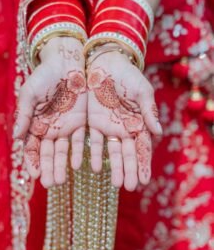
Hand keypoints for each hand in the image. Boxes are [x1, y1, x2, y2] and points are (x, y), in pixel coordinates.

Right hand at [14, 37, 86, 186]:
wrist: (67, 62)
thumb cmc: (44, 76)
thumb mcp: (30, 94)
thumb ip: (25, 115)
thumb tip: (17, 137)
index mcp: (35, 124)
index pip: (31, 147)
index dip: (32, 161)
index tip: (34, 175)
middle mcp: (49, 129)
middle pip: (47, 153)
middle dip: (48, 169)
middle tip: (50, 184)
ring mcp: (65, 127)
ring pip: (62, 151)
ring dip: (61, 166)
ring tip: (61, 181)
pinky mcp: (81, 122)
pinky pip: (79, 141)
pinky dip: (78, 153)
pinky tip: (78, 165)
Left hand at [87, 48, 162, 190]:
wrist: (104, 62)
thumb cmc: (127, 75)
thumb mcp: (141, 90)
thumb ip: (148, 110)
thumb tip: (158, 132)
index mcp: (137, 122)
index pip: (142, 148)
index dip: (142, 163)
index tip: (143, 181)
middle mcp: (123, 128)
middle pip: (126, 154)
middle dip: (127, 170)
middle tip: (127, 187)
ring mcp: (107, 127)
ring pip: (110, 151)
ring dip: (111, 167)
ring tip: (113, 183)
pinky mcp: (91, 122)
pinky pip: (90, 141)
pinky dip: (90, 154)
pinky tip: (91, 167)